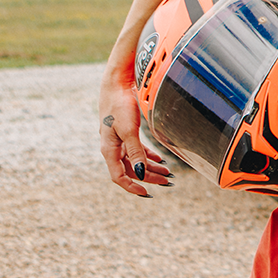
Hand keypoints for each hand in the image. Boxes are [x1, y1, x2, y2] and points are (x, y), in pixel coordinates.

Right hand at [98, 69, 171, 197]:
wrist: (116, 84)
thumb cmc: (119, 105)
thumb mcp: (129, 130)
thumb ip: (135, 152)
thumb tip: (141, 173)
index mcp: (109, 149)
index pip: (118, 176)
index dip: (132, 186)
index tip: (147, 193)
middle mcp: (112, 147)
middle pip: (130, 169)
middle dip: (149, 177)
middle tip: (167, 182)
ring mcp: (118, 139)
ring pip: (135, 160)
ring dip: (151, 167)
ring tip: (168, 172)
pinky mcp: (125, 131)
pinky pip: (136, 149)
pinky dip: (148, 155)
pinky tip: (160, 159)